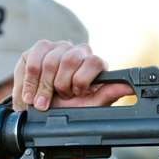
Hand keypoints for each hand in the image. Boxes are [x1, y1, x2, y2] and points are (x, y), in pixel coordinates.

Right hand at [13, 40, 133, 111]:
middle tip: (61, 98)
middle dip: (61, 85)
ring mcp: (57, 47)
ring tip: (43, 101)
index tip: (76, 94)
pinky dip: (29, 82)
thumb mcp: (89, 106)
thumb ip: (108, 95)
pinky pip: (33, 61)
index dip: (82, 80)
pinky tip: (29, 95)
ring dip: (44, 87)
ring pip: (50, 62)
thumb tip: (130, 87)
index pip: (94, 62)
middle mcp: (77, 51)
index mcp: (94, 64)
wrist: (40, 112)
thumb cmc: (68, 108)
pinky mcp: (38, 49)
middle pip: (70, 60)